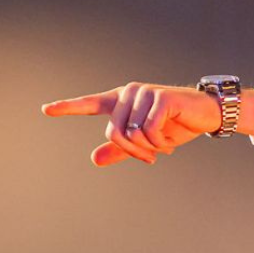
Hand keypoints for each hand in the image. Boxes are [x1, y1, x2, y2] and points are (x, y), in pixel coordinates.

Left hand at [42, 83, 221, 166]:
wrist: (207, 115)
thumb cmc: (177, 126)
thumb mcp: (147, 142)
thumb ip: (121, 150)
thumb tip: (95, 159)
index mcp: (122, 101)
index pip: (90, 104)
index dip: (68, 108)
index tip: (46, 109)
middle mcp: (129, 93)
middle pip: (114, 133)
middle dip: (133, 152)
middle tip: (152, 156)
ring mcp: (144, 93)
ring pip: (131, 135)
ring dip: (149, 148)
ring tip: (164, 145)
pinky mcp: (160, 98)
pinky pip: (149, 131)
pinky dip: (160, 143)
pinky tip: (171, 139)